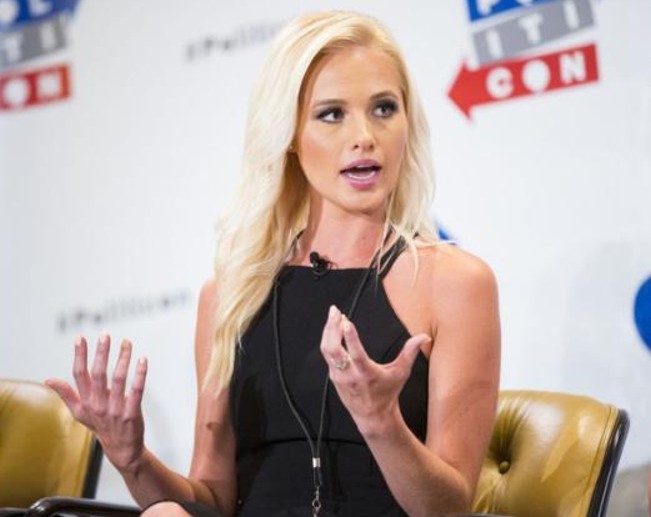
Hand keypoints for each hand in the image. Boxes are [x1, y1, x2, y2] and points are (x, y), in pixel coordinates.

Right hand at [45, 334, 147, 472]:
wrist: (121, 450)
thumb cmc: (100, 426)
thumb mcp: (80, 412)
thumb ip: (66, 394)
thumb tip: (48, 379)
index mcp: (85, 402)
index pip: (79, 375)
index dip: (79, 356)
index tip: (79, 338)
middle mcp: (98, 405)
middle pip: (98, 375)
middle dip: (101, 353)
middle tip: (105, 335)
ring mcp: (115, 410)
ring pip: (118, 380)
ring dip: (123, 359)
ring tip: (127, 343)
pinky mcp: (131, 414)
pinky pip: (136, 391)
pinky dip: (140, 375)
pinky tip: (143, 360)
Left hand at [320, 305, 430, 436]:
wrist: (372, 415)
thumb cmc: (387, 393)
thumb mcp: (401, 373)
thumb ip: (410, 352)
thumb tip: (423, 337)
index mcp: (367, 374)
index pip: (356, 354)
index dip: (350, 337)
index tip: (346, 322)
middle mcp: (350, 375)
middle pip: (334, 350)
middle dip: (332, 328)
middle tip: (334, 311)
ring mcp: (339, 376)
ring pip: (327, 350)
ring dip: (328, 330)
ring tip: (332, 314)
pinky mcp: (333, 375)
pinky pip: (327, 354)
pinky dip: (328, 338)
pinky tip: (332, 328)